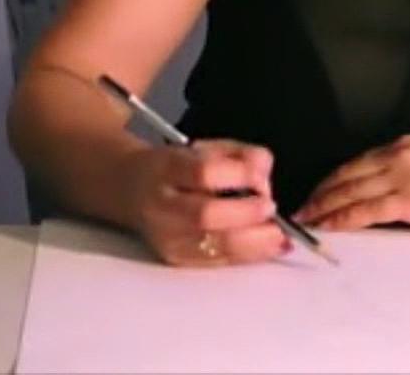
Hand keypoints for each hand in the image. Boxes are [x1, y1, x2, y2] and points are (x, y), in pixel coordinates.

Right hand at [123, 139, 289, 266]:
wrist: (131, 189)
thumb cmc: (175, 168)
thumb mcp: (204, 147)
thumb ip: (239, 154)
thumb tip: (264, 169)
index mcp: (166, 168)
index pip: (202, 173)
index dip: (238, 175)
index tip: (262, 176)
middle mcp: (162, 206)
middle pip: (205, 215)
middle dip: (247, 214)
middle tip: (271, 208)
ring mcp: (167, 237)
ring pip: (213, 246)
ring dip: (254, 242)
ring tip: (278, 234)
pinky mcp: (176, 259)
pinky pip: (217, 262)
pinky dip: (250, 255)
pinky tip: (270, 246)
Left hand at [292, 135, 409, 232]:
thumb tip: (392, 190)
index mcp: (406, 147)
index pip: (357, 163)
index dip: (332, 179)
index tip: (317, 192)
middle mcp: (400, 156)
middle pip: (346, 175)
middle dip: (319, 193)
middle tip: (300, 209)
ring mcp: (405, 176)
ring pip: (350, 191)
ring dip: (323, 207)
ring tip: (305, 220)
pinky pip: (367, 210)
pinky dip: (343, 219)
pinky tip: (329, 227)